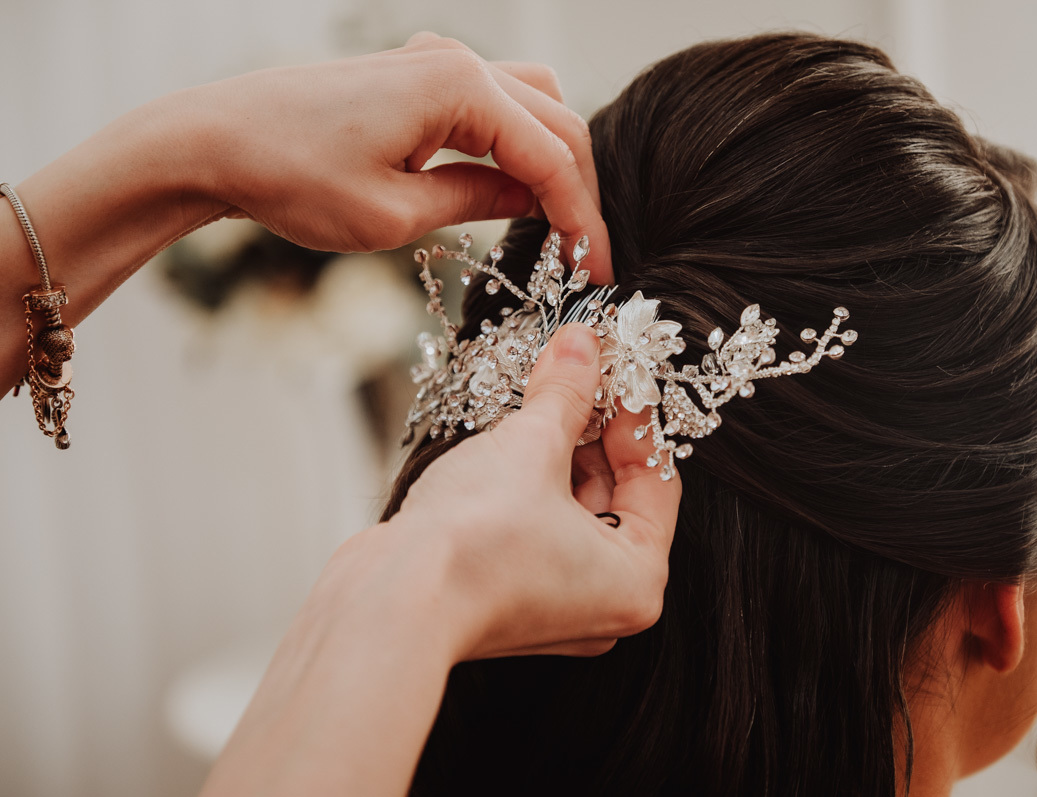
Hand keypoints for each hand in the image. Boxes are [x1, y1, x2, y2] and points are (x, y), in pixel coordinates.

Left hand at [178, 33, 611, 279]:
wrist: (212, 141)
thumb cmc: (291, 176)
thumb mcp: (395, 214)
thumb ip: (477, 200)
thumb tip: (534, 203)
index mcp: (459, 87)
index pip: (551, 156)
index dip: (581, 218)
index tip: (595, 268)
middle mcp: (456, 60)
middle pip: (557, 120)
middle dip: (578, 189)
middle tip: (583, 252)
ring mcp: (435, 61)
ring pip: (533, 102)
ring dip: (552, 157)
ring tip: (554, 220)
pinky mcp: (415, 75)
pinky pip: (493, 100)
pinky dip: (516, 140)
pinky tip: (510, 183)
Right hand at [199, 325, 679, 796]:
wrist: (391, 602)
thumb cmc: (476, 545)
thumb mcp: (533, 446)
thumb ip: (565, 393)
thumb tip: (583, 346)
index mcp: (636, 580)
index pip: (656, 481)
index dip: (632, 417)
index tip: (611, 373)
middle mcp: (603, 603)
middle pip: (614, 496)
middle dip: (590, 432)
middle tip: (573, 376)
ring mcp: (553, 605)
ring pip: (570, 511)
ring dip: (555, 455)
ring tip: (535, 403)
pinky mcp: (507, 597)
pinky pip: (535, 530)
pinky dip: (526, 488)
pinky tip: (505, 447)